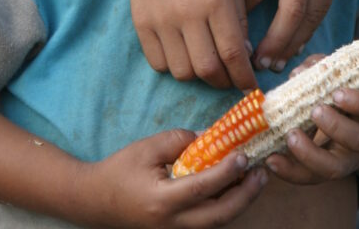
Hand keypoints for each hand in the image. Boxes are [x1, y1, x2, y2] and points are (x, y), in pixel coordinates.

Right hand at [84, 129, 267, 227]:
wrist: (97, 201)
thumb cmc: (120, 170)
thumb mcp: (147, 147)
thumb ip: (180, 141)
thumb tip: (211, 138)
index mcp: (162, 201)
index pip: (202, 188)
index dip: (226, 172)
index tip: (244, 155)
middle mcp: (172, 224)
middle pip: (219, 216)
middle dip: (245, 195)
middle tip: (261, 172)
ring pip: (217, 223)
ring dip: (239, 202)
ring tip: (255, 179)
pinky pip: (208, 223)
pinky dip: (224, 207)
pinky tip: (234, 188)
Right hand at [124, 0, 255, 90]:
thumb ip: (239, 18)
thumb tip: (242, 56)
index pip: (233, 53)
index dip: (244, 76)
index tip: (250, 85)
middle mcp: (188, 13)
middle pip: (207, 69)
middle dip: (223, 82)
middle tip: (229, 78)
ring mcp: (161, 20)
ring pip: (183, 72)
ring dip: (198, 75)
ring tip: (205, 63)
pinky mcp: (142, 23)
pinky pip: (159, 63)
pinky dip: (173, 66)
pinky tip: (182, 52)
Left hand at [233, 0, 344, 69]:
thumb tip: (236, 6)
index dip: (244, 17)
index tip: (232, 37)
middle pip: (291, 11)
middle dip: (275, 43)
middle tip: (260, 65)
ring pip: (312, 14)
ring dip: (295, 43)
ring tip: (279, 63)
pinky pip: (324, 5)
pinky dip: (310, 27)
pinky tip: (297, 43)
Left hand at [261, 57, 358, 184]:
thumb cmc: (353, 97)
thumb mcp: (346, 81)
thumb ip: (322, 69)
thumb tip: (297, 74)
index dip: (358, 102)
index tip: (337, 93)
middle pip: (357, 140)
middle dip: (335, 126)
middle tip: (315, 111)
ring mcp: (348, 161)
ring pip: (334, 168)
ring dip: (309, 153)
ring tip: (290, 136)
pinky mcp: (328, 172)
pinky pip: (311, 178)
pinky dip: (290, 171)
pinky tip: (271, 159)